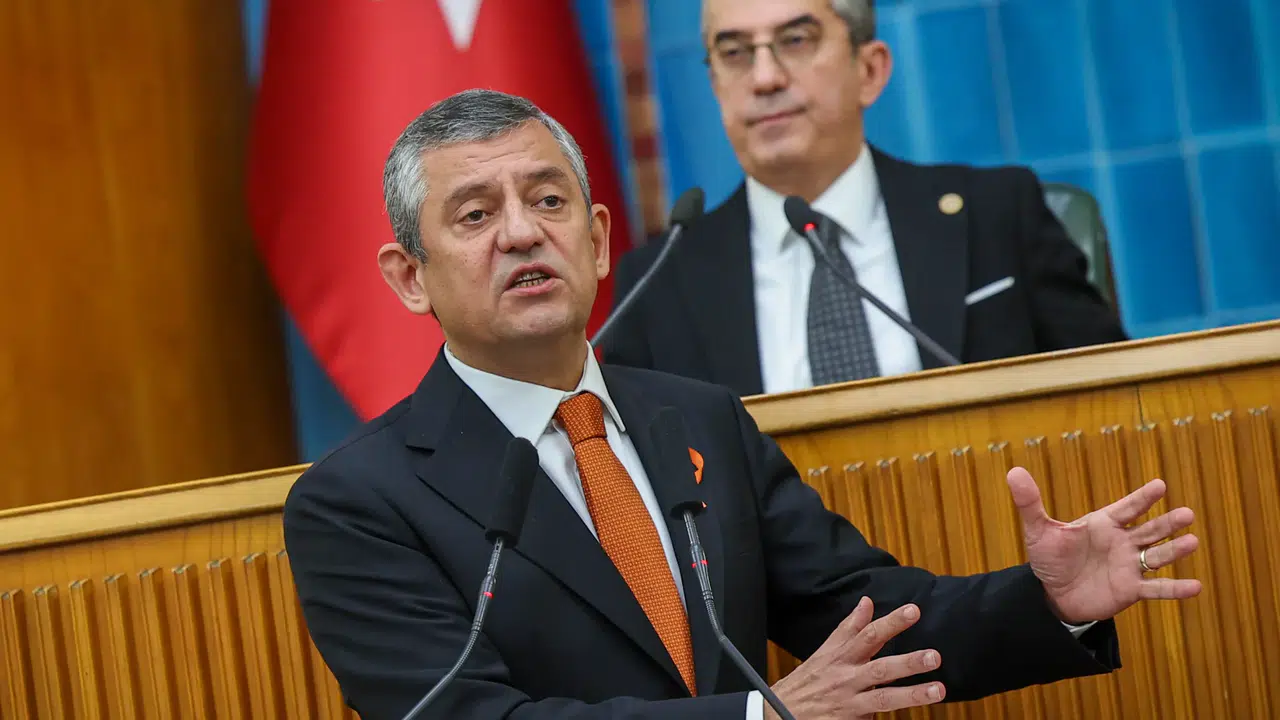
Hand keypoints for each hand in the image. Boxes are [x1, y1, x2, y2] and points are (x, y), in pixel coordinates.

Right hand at [765, 597, 944, 718]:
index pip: (868, 635)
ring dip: (911, 694)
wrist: (779, 712)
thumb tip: (867, 602)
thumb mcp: (825, 651)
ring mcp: (849, 702)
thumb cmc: (808, 681)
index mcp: (841, 657)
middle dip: (907, 662)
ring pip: (883, 698)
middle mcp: (846, 678)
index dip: (891, 623)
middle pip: (879, 668)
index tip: (913, 611)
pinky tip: (916, 716)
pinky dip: (888, 717)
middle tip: (934, 656)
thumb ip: (849, 628)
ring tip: (938, 690)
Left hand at [1007, 466, 1201, 624]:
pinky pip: (1156, 589)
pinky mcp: (1131, 590)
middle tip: (1187, 514)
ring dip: (1174, 550)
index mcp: (1103, 524)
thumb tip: (1013, 472)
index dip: (1142, 498)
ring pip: (1156, 556)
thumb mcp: (1038, 530)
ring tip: (1191, 541)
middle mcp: (1122, 542)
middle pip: (1149, 530)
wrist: (1053, 594)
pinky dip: (1175, 589)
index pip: (1127, 508)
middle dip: (1167, 523)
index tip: (1160, 485)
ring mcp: (1129, 566)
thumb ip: (1030, 503)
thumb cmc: (1050, 559)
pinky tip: (1196, 586)